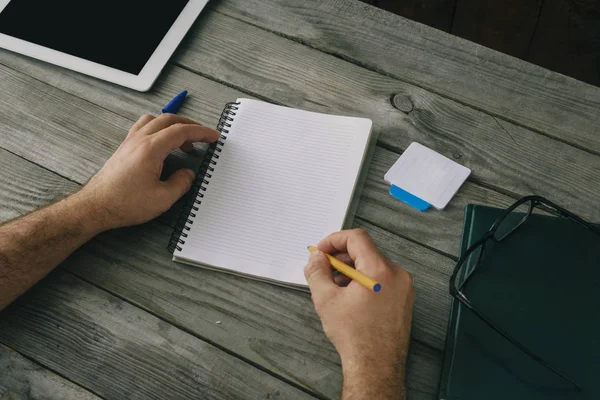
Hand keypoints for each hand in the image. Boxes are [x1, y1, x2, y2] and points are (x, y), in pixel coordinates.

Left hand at [76, 114, 219, 231]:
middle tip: (203, 136)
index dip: (201, 132)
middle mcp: (139, 140)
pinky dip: (158, 129)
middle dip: (190, 125)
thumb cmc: (125, 203)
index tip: (213, 136)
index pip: (181, 131)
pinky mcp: (124, 148)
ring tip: (183, 140)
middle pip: (169, 120)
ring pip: (154, 120)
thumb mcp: (162, 198)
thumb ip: (181, 183)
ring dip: (172, 125)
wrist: (96, 206)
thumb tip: (188, 174)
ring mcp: (129, 142)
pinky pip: (143, 127)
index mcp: (151, 148)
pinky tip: (162, 143)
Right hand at [304, 228, 414, 398]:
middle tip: (323, 268)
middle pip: (366, 251)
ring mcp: (403, 287)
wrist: (376, 366)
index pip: (357, 238)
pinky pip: (382, 279)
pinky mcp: (404, 299)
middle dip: (341, 257)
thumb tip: (316, 259)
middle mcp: (397, 275)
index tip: (321, 252)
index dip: (334, 240)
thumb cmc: (355, 337)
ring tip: (334, 285)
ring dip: (351, 269)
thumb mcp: (326, 300)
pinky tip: (349, 296)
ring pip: (373, 265)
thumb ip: (317, 273)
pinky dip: (364, 280)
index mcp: (380, 270)